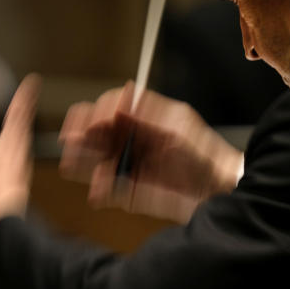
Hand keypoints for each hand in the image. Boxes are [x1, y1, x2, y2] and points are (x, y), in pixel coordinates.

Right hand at [59, 83, 242, 222]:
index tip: (94, 123)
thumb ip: (148, 115)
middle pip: (97, 129)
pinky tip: (96, 191)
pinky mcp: (130, 187)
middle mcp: (134, 138)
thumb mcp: (178, 128)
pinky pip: (106, 186)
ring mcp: (130, 162)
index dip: (99, 111)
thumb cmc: (205, 155)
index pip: (112, 106)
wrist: (218, 190)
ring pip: (96, 157)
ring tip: (71, 163)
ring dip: (81, 159)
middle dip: (82, 133)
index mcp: (145, 118)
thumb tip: (123, 97)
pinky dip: (97, 188)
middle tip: (71, 139)